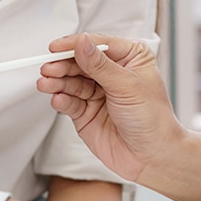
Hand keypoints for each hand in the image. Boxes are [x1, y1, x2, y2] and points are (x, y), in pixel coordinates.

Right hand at [37, 34, 185, 181]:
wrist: (152, 157)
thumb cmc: (153, 119)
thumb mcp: (127, 86)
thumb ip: (100, 65)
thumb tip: (82, 43)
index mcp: (130, 57)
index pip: (97, 45)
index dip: (75, 45)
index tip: (57, 47)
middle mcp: (112, 72)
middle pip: (80, 61)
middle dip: (63, 65)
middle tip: (49, 68)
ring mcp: (98, 92)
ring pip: (71, 81)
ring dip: (57, 82)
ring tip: (47, 84)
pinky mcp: (86, 112)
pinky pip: (69, 101)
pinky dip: (61, 99)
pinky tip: (58, 98)